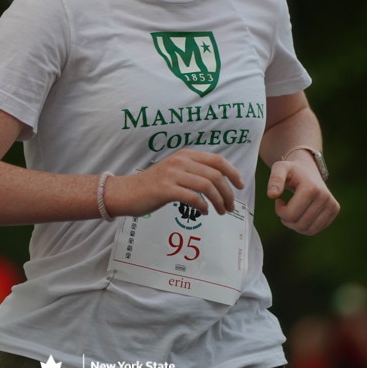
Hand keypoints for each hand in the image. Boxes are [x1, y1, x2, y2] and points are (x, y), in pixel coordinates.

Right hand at [107, 150, 243, 217]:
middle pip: (215, 175)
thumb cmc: (153, 185)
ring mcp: (172, 174)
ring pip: (207, 186)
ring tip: (221, 212)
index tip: (240, 185)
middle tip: (231, 207)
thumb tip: (218, 181)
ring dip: (219, 201)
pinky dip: (203, 206)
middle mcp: (180, 161)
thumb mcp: (175, 171)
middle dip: (228, 193)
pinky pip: (193, 198)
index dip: (232, 172)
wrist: (126, 192)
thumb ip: (193, 171)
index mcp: (185, 154)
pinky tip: (204, 212)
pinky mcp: (165, 189)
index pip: (217, 160)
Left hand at [268, 157, 338, 234]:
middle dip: (287, 219)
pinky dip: (304, 227)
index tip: (279, 201)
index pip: (291, 215)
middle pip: (300, 224)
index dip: (280, 211)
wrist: (307, 169)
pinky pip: (316, 229)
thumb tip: (272, 195)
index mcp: (311, 188)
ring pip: (308, 230)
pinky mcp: (334, 210)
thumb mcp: (279, 169)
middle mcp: (325, 197)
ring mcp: (332, 204)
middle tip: (284, 207)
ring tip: (292, 211)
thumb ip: (274, 180)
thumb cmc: (291, 171)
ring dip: (295, 225)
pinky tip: (300, 214)